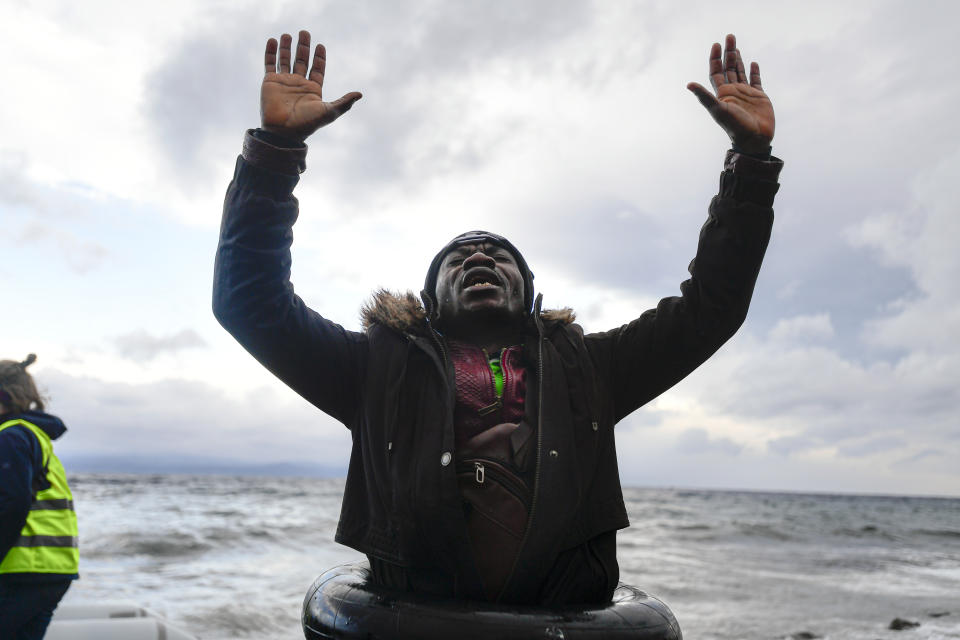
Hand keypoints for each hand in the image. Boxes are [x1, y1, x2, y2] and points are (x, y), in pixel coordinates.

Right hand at [260, 30, 361, 142]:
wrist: (283, 132)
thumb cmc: (307, 124)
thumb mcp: (329, 112)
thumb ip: (344, 102)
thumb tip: (360, 94)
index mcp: (313, 90)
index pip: (317, 69)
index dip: (319, 58)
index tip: (320, 46)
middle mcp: (299, 84)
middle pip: (302, 61)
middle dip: (303, 47)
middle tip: (304, 32)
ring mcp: (284, 82)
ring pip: (285, 60)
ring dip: (286, 47)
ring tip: (287, 34)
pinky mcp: (270, 82)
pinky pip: (270, 64)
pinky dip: (271, 52)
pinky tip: (272, 40)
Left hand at [687, 34, 773, 153]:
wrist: (754, 140)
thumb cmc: (735, 127)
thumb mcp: (718, 110)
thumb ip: (704, 96)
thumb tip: (688, 84)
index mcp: (722, 94)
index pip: (716, 72)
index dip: (715, 58)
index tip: (716, 44)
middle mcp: (732, 92)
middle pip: (728, 68)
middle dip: (728, 52)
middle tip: (729, 36)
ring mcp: (746, 93)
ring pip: (740, 72)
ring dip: (738, 59)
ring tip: (736, 46)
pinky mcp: (759, 97)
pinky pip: (756, 81)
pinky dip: (754, 71)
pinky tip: (753, 63)